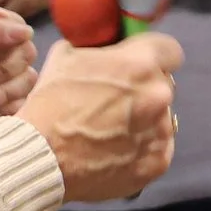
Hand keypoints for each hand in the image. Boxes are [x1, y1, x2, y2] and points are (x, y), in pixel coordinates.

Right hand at [18, 33, 183, 202]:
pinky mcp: (158, 161)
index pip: (169, 50)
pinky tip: (118, 149)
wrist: (41, 157)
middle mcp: (159, 95)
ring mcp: (161, 130)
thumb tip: (101, 49)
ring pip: (161, 117)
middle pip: (163, 85)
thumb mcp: (65, 57)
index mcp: (141, 64)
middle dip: (144, 89)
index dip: (154, 55)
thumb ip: (94, 48)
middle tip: (116, 100)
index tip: (142, 63)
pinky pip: (158, 147)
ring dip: (144, 119)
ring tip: (112, 130)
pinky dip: (143, 147)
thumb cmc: (50, 104)